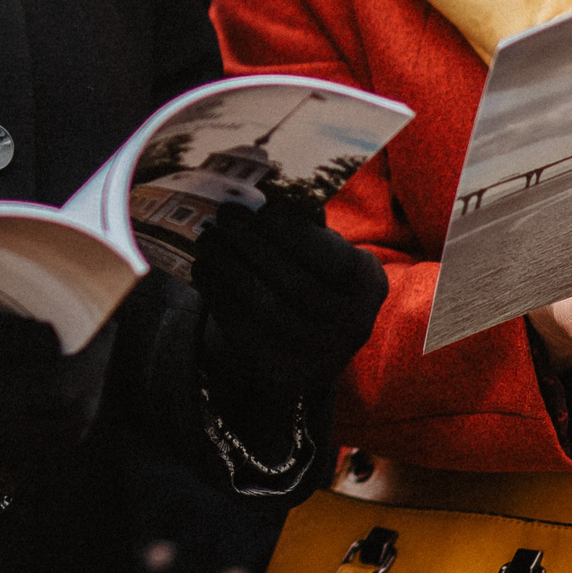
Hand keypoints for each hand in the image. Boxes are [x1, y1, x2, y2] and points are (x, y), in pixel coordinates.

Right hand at [0, 288, 111, 458]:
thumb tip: (53, 335)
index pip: (62, 386)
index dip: (95, 353)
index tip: (104, 317)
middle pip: (72, 421)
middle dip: (98, 376)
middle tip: (100, 331)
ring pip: (58, 434)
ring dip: (83, 393)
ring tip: (80, 348)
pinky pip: (37, 435)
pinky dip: (58, 407)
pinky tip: (46, 368)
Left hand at [191, 197, 387, 396]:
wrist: (304, 347)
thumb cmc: (309, 277)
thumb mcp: (322, 252)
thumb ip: (306, 227)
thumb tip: (276, 197)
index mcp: (368, 284)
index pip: (333, 258)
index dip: (296, 233)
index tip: (263, 209)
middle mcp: (353, 325)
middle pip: (295, 283)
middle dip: (254, 244)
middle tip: (224, 217)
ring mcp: (320, 356)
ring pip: (267, 307)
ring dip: (230, 268)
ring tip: (208, 241)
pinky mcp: (284, 375)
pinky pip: (245, 332)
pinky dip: (219, 297)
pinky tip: (204, 271)